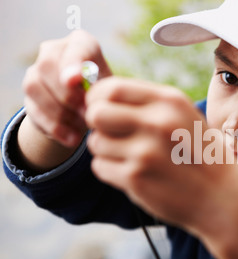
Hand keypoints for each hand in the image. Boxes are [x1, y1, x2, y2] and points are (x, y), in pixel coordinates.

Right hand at [22, 30, 111, 147]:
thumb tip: (89, 100)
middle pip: (47, 65)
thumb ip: (103, 90)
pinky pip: (34, 111)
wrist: (87, 110)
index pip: (74, 47)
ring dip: (61, 112)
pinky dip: (55, 127)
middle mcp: (53, 50)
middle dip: (68, 94)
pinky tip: (73, 139)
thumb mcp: (111, 90)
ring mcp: (36, 72)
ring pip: (34, 87)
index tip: (77, 80)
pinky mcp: (29, 97)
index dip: (73, 63)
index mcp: (81, 43)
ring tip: (84, 126)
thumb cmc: (105, 94)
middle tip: (88, 114)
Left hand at [85, 77, 237, 258]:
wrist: (224, 198)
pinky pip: (100, 167)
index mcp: (170, 101)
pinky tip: (135, 174)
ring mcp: (145, 152)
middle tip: (112, 134)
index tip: (103, 109)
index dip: (98, 98)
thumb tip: (100, 98)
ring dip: (107, 151)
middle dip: (97, 124)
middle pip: (96, 113)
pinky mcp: (136, 179)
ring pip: (96, 142)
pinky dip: (111, 171)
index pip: (112, 88)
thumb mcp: (185, 117)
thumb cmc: (202, 155)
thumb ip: (149, 105)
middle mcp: (157, 122)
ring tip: (132, 158)